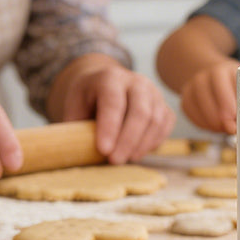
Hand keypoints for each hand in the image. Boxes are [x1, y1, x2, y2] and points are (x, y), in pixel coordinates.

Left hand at [55, 58, 175, 162]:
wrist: (107, 84)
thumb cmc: (88, 100)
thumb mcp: (75, 107)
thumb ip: (76, 126)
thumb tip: (72, 151)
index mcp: (109, 77)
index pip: (113, 101)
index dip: (109, 126)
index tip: (103, 150)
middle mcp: (136, 81)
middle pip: (140, 111)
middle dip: (128, 140)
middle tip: (115, 161)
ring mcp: (154, 92)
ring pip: (156, 119)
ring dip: (142, 144)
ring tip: (127, 159)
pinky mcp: (164, 106)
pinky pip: (166, 125)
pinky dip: (155, 141)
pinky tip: (139, 152)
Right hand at [178, 60, 239, 134]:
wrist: (216, 79)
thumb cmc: (236, 86)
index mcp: (221, 70)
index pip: (220, 82)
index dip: (225, 100)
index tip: (233, 116)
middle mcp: (204, 75)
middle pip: (204, 93)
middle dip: (216, 114)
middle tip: (229, 128)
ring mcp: (192, 85)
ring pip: (193, 103)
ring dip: (209, 121)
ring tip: (223, 129)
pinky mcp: (185, 97)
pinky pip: (189, 111)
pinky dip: (201, 123)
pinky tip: (213, 127)